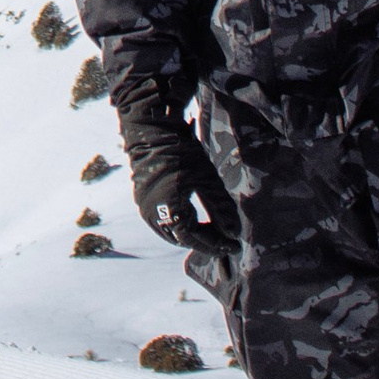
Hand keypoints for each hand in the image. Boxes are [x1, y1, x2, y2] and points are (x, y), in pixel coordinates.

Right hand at [115, 83, 237, 251]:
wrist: (153, 132)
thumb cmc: (182, 153)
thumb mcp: (207, 179)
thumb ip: (221, 209)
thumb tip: (234, 234)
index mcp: (169, 210)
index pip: (195, 238)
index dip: (216, 244)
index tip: (234, 246)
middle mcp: (153, 214)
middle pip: (182, 239)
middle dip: (205, 241)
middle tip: (226, 241)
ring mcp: (145, 209)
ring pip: (171, 233)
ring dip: (192, 235)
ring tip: (213, 233)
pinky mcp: (143, 202)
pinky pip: (163, 223)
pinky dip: (180, 226)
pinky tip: (195, 221)